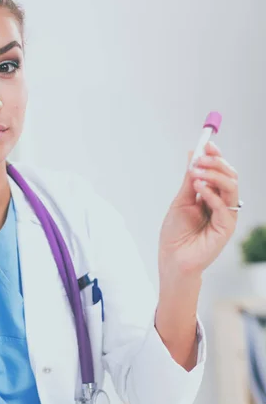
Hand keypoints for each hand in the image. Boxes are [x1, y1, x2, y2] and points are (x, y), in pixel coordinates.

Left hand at [159, 141, 238, 277]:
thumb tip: (193, 153)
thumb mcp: (181, 200)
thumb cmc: (175, 234)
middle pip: (230, 176)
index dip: (216, 157)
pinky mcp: (226, 228)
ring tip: (197, 174)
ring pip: (231, 188)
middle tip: (200, 160)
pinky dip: (211, 194)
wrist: (173, 259)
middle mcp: (222, 204)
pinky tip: (198, 189)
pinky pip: (224, 206)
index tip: (207, 144)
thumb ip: (190, 178)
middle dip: (216, 164)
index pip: (221, 172)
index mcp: (212, 196)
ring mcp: (226, 216)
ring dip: (214, 176)